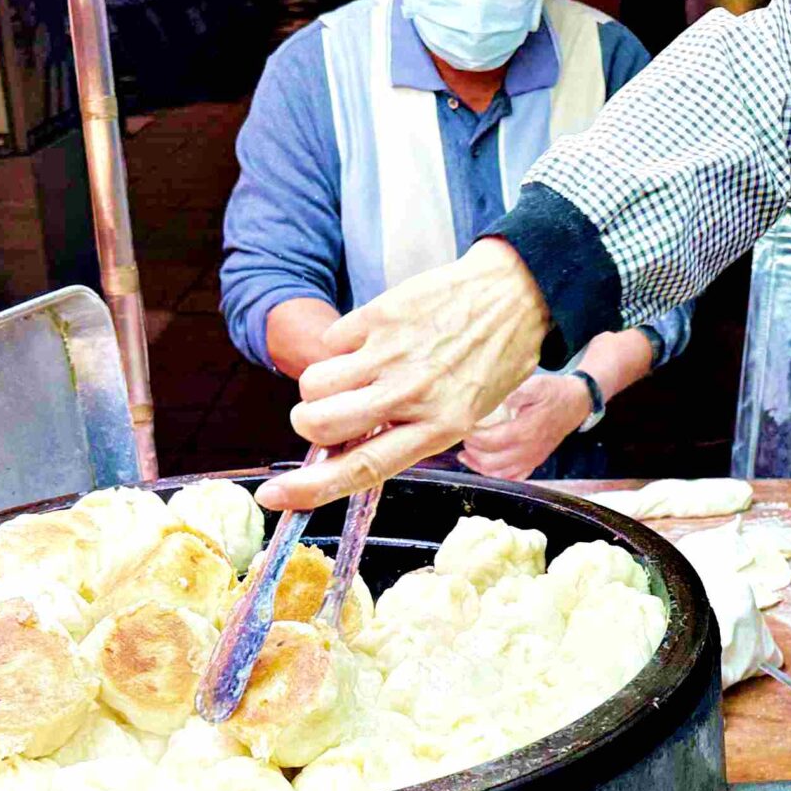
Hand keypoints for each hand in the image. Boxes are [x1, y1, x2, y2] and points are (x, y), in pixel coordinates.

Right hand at [261, 239, 549, 510]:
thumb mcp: (464, 413)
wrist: (516, 294)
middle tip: (327, 415)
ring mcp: (393, 353)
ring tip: (353, 377)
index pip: (362, 468)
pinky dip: (341, 347)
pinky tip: (373, 342)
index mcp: (439, 428)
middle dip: (308, 425)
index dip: (311, 489)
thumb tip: (346, 449)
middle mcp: (412, 394)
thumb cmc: (492, 359)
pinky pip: (330, 342)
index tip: (274, 497)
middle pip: (319, 424)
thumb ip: (410, 434)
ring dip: (319, 387)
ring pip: (313, 384)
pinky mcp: (381, 316)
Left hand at [461, 372, 592, 480]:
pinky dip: (495, 475)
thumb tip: (489, 398)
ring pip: (499, 474)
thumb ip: (512, 393)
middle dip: (473, 451)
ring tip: (466, 454)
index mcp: (525, 431)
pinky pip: (512, 478)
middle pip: (491, 462)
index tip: (463, 426)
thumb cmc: (554, 393)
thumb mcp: (534, 385)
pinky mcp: (534, 463)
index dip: (472, 436)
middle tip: (463, 438)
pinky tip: (485, 465)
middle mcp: (528, 451)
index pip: (490, 441)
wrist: (576, 403)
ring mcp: (532, 460)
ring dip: (480, 466)